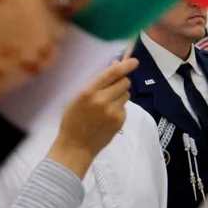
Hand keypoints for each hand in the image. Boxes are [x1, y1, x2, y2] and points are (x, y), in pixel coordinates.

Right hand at [48, 57, 138, 177]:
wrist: (76, 146)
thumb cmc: (72, 119)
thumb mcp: (76, 98)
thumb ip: (95, 83)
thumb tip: (115, 66)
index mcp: (88, 92)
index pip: (112, 73)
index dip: (125, 65)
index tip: (134, 61)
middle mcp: (102, 101)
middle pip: (124, 82)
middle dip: (121, 81)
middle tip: (114, 86)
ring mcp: (113, 112)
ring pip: (126, 94)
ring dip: (120, 95)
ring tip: (106, 104)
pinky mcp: (120, 121)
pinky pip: (125, 107)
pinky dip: (119, 108)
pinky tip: (107, 115)